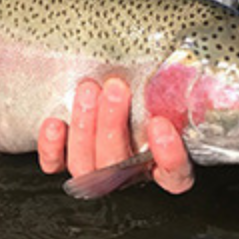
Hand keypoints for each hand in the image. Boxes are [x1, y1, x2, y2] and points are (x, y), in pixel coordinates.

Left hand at [37, 78, 194, 194]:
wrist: (103, 89)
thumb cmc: (138, 88)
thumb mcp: (159, 87)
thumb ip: (171, 86)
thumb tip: (187, 63)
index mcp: (159, 162)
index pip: (173, 175)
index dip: (169, 156)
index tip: (160, 123)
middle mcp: (127, 171)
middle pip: (120, 165)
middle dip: (113, 124)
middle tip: (114, 88)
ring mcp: (95, 169)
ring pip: (87, 165)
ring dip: (85, 126)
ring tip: (87, 90)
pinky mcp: (65, 160)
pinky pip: (55, 164)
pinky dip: (52, 147)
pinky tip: (54, 124)